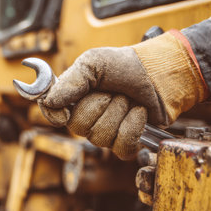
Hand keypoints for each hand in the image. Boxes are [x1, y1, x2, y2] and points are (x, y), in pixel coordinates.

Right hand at [39, 32, 205, 159]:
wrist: (161, 72)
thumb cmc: (127, 65)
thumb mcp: (94, 62)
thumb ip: (71, 81)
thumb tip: (49, 101)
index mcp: (74, 97)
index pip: (52, 113)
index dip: (55, 114)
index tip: (64, 110)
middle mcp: (87, 117)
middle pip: (78, 127)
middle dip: (101, 105)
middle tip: (113, 91)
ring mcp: (106, 132)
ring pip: (100, 138)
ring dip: (120, 113)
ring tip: (129, 99)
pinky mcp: (126, 143)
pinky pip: (121, 147)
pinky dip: (133, 127)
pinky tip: (139, 113)